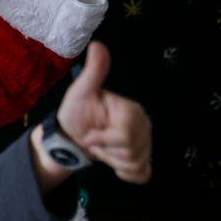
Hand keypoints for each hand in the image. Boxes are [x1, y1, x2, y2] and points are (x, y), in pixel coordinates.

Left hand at [58, 42, 152, 183]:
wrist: (73, 136)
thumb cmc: (76, 113)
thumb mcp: (80, 92)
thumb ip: (94, 72)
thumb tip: (97, 44)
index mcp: (132, 110)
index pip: (126, 134)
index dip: (103, 138)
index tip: (89, 133)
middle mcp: (145, 126)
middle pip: (132, 150)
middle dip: (106, 150)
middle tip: (94, 141)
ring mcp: (147, 145)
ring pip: (135, 164)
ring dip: (111, 160)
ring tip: (102, 148)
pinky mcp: (144, 161)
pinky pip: (141, 175)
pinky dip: (124, 173)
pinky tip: (113, 162)